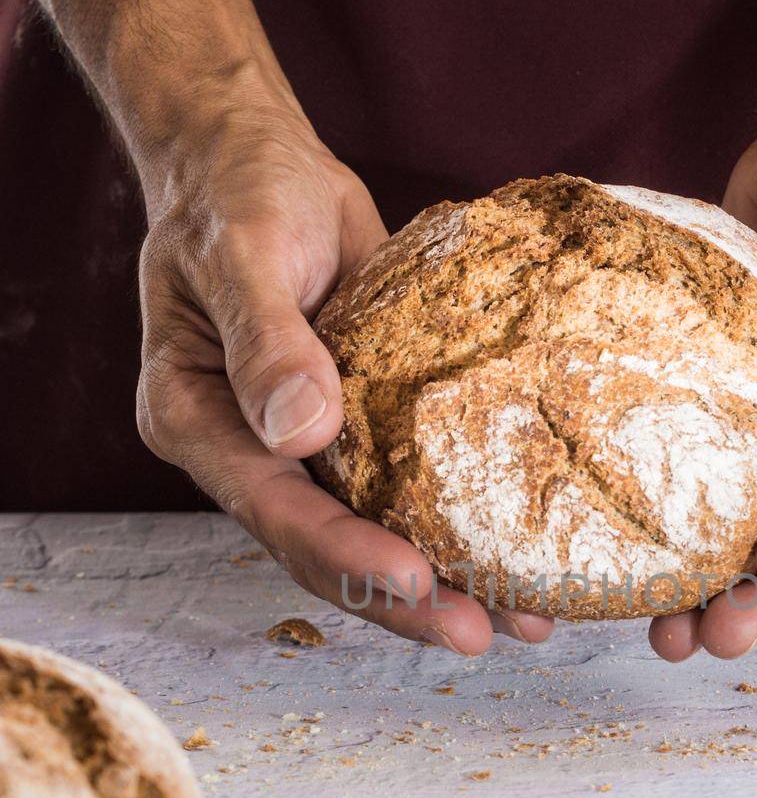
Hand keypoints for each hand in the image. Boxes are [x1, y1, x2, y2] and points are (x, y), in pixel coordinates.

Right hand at [135, 86, 551, 653]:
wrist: (261, 164)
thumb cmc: (239, 192)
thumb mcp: (243, 250)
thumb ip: (266, 339)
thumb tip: (301, 430)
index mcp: (196, 421)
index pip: (273, 509)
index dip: (342, 553)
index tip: (413, 579)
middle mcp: (248, 454)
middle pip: (324, 550)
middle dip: (401, 601)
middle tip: (478, 633)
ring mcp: (302, 449)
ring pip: (370, 534)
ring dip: (439, 584)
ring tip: (520, 622)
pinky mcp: (358, 429)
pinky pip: (406, 491)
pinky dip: (457, 525)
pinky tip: (519, 558)